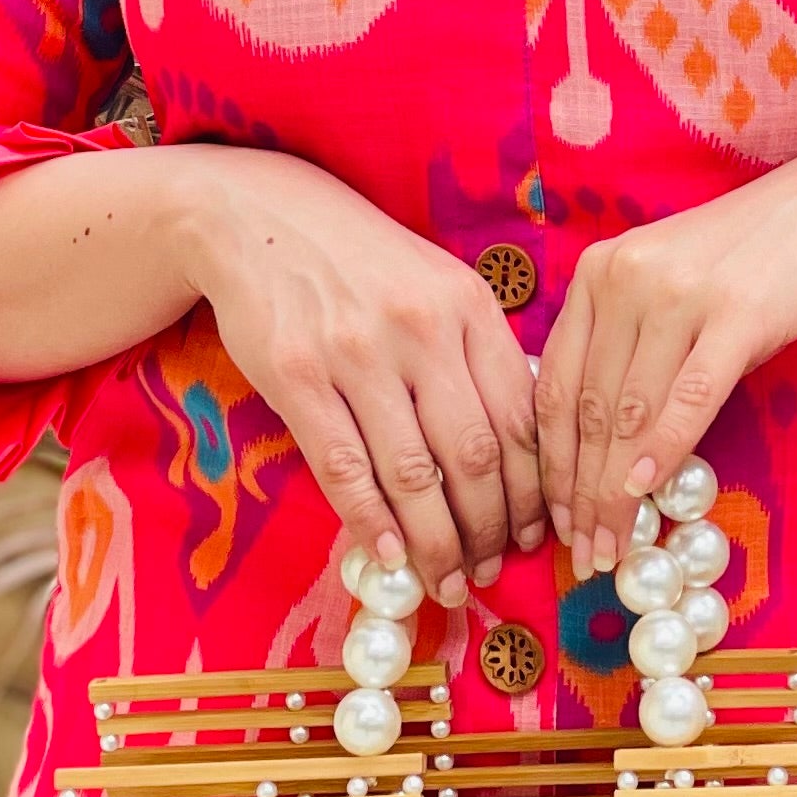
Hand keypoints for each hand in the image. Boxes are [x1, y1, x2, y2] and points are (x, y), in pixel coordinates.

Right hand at [174, 149, 547, 606]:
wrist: (260, 217)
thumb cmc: (362, 262)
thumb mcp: (436, 285)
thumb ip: (477, 354)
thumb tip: (520, 453)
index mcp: (467, 305)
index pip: (520, 417)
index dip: (533, 491)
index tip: (536, 534)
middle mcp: (420, 328)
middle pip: (474, 455)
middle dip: (490, 529)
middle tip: (491, 570)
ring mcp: (356, 353)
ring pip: (413, 474)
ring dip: (436, 542)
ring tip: (447, 579)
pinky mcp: (296, 376)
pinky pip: (344, 469)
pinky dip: (371, 524)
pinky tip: (388, 556)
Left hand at [537, 132, 796, 574]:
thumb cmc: (749, 259)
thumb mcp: (669, 290)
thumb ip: (629, 350)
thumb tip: (604, 455)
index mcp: (597, 273)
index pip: (555, 385)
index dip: (550, 465)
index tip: (554, 522)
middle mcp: (626, 278)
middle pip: (587, 408)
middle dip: (581, 494)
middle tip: (583, 554)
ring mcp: (680, 293)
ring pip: (630, 411)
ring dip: (616, 491)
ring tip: (614, 544)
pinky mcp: (737, 313)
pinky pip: (690, 395)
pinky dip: (664, 448)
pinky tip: (647, 491)